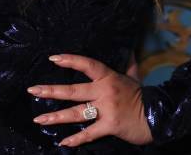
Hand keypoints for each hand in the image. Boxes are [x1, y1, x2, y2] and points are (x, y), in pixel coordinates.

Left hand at [26, 53, 152, 147]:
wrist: (157, 115)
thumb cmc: (142, 95)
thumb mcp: (133, 76)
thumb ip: (127, 63)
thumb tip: (129, 47)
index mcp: (108, 76)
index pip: (86, 64)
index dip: (69, 60)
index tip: (52, 59)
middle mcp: (104, 91)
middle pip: (73, 90)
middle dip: (51, 91)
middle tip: (33, 91)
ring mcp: (106, 109)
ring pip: (76, 112)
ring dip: (56, 116)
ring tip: (39, 119)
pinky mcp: (110, 126)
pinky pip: (89, 133)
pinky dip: (76, 139)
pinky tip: (63, 142)